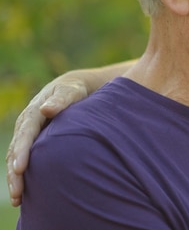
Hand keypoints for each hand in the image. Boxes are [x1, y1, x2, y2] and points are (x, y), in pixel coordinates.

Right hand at [5, 76, 88, 206]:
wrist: (71, 90)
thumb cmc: (73, 91)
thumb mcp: (69, 92)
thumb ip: (60, 100)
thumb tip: (45, 109)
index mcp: (33, 113)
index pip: (25, 133)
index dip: (21, 151)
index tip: (20, 168)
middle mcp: (26, 127)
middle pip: (16, 151)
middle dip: (14, 172)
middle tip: (18, 192)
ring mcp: (27, 137)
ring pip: (15, 160)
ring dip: (15, 179)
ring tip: (17, 200)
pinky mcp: (33, 145)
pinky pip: (23, 162)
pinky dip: (21, 178)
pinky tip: (24, 196)